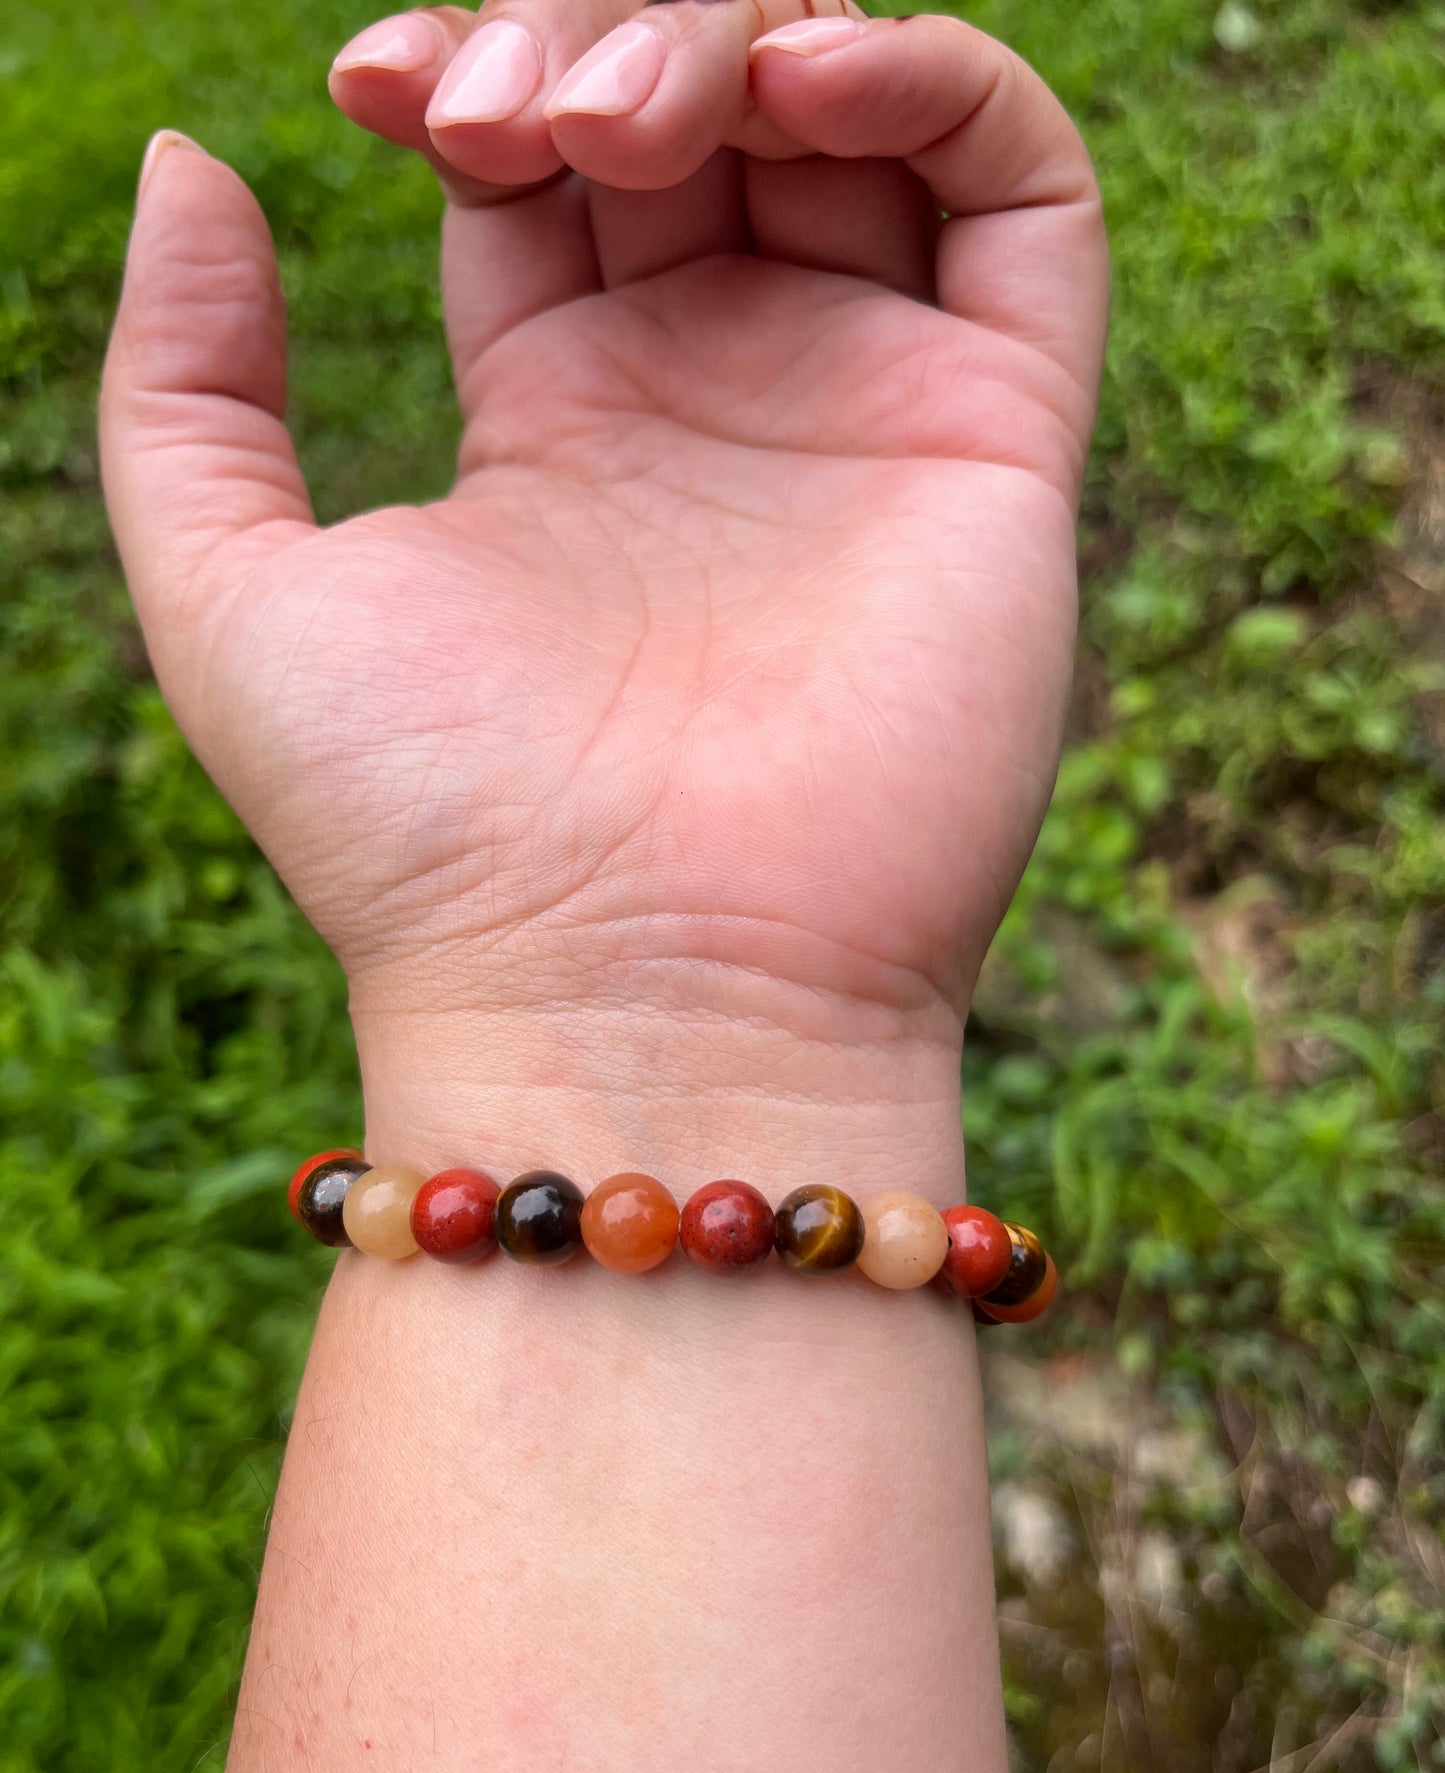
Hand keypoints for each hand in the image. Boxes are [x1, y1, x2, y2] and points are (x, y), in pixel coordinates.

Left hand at [101, 1, 1105, 1190]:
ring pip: (855, 114)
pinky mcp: (998, 443)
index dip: (470, 66)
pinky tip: (804, 80)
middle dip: (587, 44)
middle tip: (500, 117)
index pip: (544, 160)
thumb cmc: (423, 837)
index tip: (372, 92)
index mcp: (564, 422)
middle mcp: (726, 402)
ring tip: (616, 117)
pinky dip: (932, 78)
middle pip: (693, 107)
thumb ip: (182, 375)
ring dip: (739, 34)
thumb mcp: (230, 589)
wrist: (629, 1001)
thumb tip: (194, 154)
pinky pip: (1022, 193)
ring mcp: (867, 413)